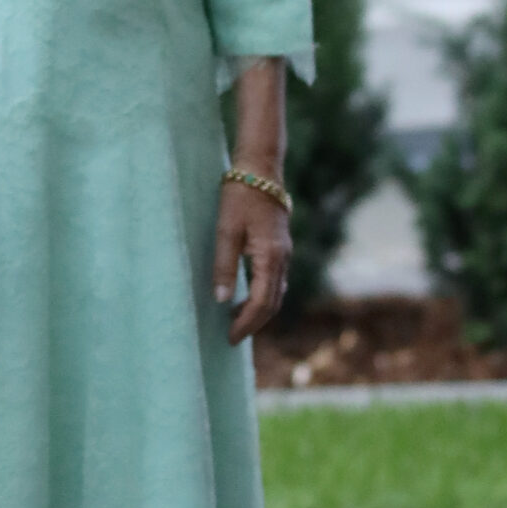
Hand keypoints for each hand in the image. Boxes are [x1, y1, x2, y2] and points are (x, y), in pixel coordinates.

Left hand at [213, 174, 290, 345]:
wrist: (260, 169)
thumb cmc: (239, 197)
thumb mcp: (225, 231)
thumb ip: (224, 266)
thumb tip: (222, 300)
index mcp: (270, 257)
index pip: (262, 303)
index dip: (246, 324)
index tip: (230, 338)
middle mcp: (283, 259)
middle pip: (273, 303)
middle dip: (254, 323)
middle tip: (233, 337)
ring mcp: (284, 253)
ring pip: (276, 292)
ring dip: (259, 311)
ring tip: (236, 321)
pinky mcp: (281, 246)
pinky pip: (276, 280)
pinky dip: (264, 295)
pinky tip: (247, 296)